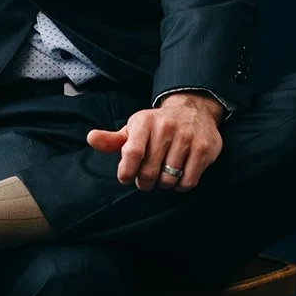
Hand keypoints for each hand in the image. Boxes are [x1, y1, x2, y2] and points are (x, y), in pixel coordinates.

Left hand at [85, 93, 223, 190]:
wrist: (194, 109)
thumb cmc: (157, 126)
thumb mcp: (134, 129)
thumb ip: (112, 139)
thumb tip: (91, 138)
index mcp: (145, 122)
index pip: (132, 154)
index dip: (126, 173)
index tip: (126, 177)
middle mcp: (166, 127)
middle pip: (149, 172)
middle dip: (144, 182)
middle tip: (146, 179)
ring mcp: (187, 137)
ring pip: (168, 180)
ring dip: (163, 184)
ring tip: (163, 175)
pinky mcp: (204, 148)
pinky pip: (188, 182)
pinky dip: (180, 186)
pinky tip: (178, 175)